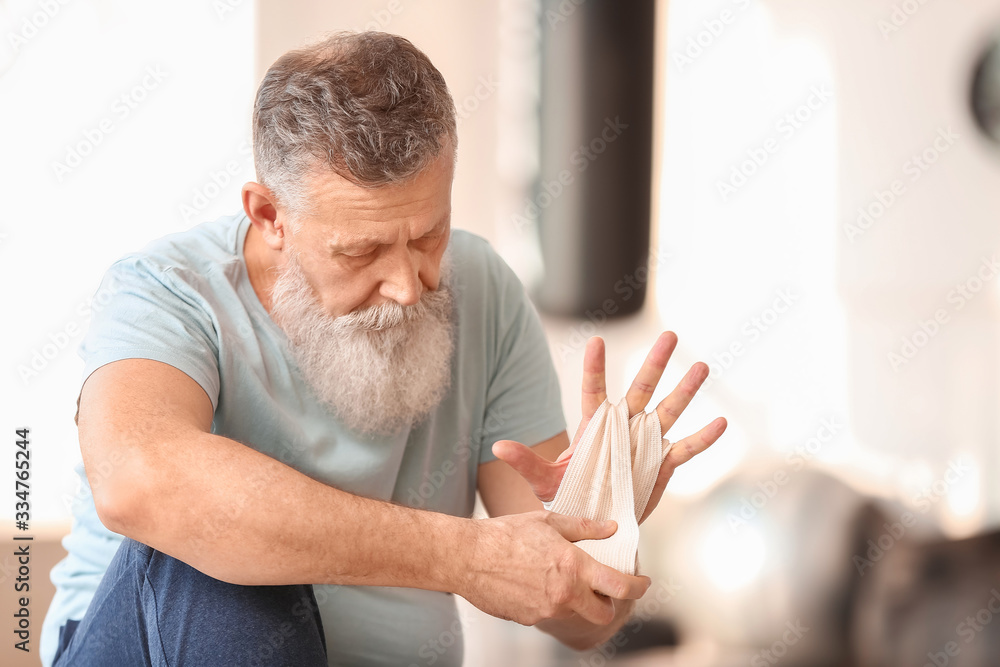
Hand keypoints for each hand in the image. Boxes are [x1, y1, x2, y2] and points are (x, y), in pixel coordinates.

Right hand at [457, 510, 650, 625]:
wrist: (467, 556)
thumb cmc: (505, 534)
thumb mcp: (548, 521)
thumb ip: (584, 528)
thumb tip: (611, 528)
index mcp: (574, 565)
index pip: (621, 586)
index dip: (638, 587)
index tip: (642, 583)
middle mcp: (565, 593)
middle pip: (604, 613)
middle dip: (609, 603)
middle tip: (603, 588)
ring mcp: (547, 611)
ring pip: (576, 614)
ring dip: (577, 601)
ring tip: (559, 577)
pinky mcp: (530, 620)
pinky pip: (551, 615)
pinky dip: (552, 603)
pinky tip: (536, 583)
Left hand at [492, 332, 726, 522]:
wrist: (595, 523)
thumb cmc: (569, 498)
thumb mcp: (545, 481)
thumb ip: (526, 463)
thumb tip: (498, 445)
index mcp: (594, 426)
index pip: (594, 389)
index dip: (595, 368)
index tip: (597, 342)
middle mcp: (623, 427)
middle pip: (641, 389)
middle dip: (656, 362)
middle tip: (670, 334)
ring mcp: (645, 444)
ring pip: (668, 411)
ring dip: (685, 390)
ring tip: (703, 366)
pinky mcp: (662, 465)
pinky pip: (686, 449)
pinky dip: (703, 438)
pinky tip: (720, 422)